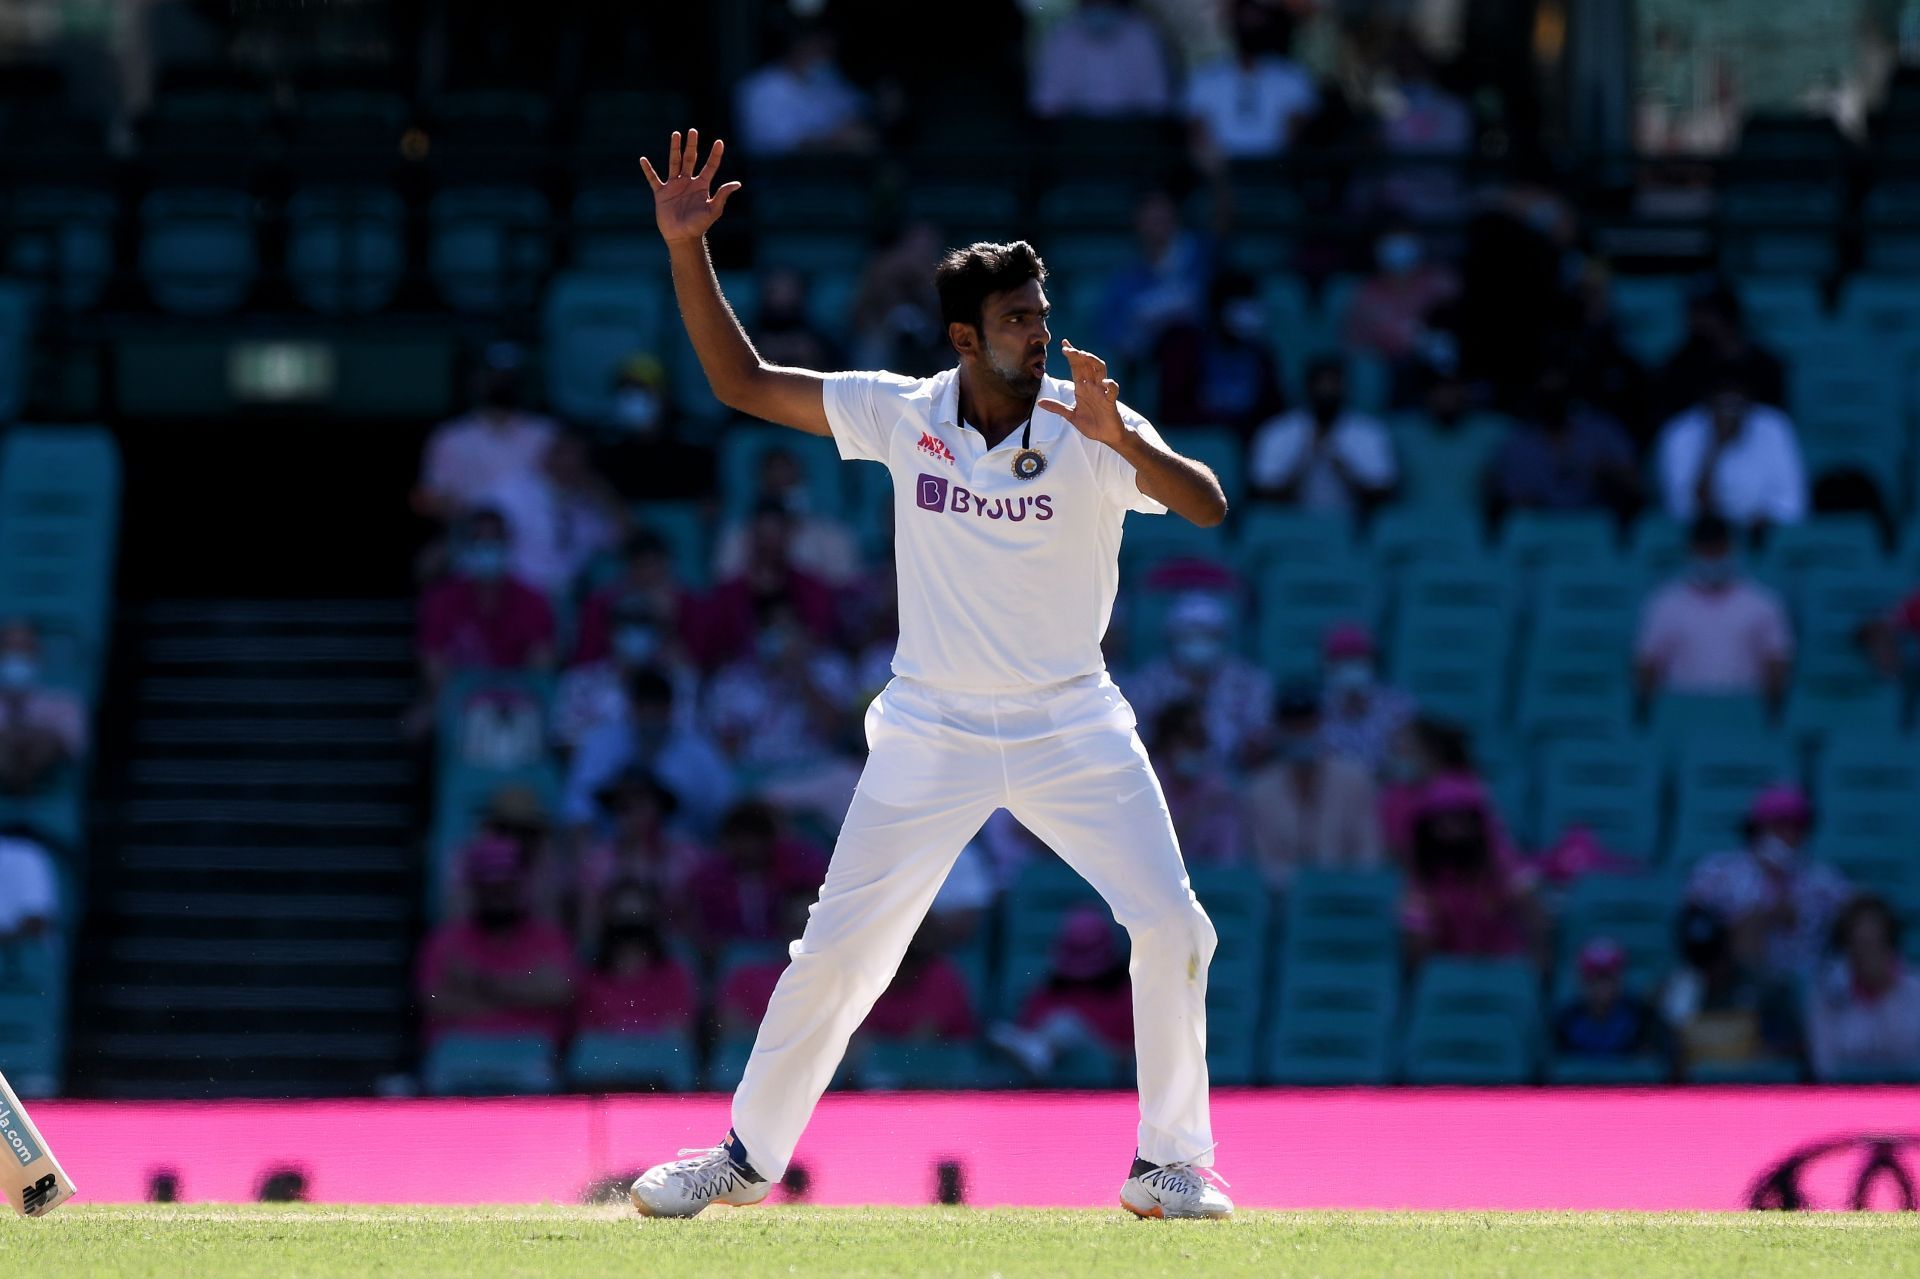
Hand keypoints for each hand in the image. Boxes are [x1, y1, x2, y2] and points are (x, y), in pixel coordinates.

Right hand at [639, 129, 741, 243]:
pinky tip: (643, 160)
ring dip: (674, 149)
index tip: (719, 142)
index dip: (715, 155)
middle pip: (690, 159)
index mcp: (702, 186)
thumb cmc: (699, 226)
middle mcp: (688, 182)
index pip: (710, 166)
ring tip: (676, 134)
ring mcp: (674, 186)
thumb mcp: (713, 210)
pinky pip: (653, 179)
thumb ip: (722, 195)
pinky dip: (648, 170)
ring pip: (674, 163)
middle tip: (693, 131)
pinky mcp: (662, 193)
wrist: (682, 237)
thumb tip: (737, 183)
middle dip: (692, 145)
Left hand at [1038, 341, 1126, 448]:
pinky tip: (1104, 383)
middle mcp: (1092, 386)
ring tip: (1084, 355)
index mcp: (1082, 388)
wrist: (1106, 435)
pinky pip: (1112, 390)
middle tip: (1068, 349)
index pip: (1076, 367)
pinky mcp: (1110, 402)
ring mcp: (1102, 392)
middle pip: (1087, 364)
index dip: (1071, 355)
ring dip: (1093, 361)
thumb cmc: (1091, 424)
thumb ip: (1057, 407)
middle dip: (1078, 355)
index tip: (1064, 344)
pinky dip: (1110, 384)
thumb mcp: (1071, 415)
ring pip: (1100, 370)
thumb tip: (1039, 402)